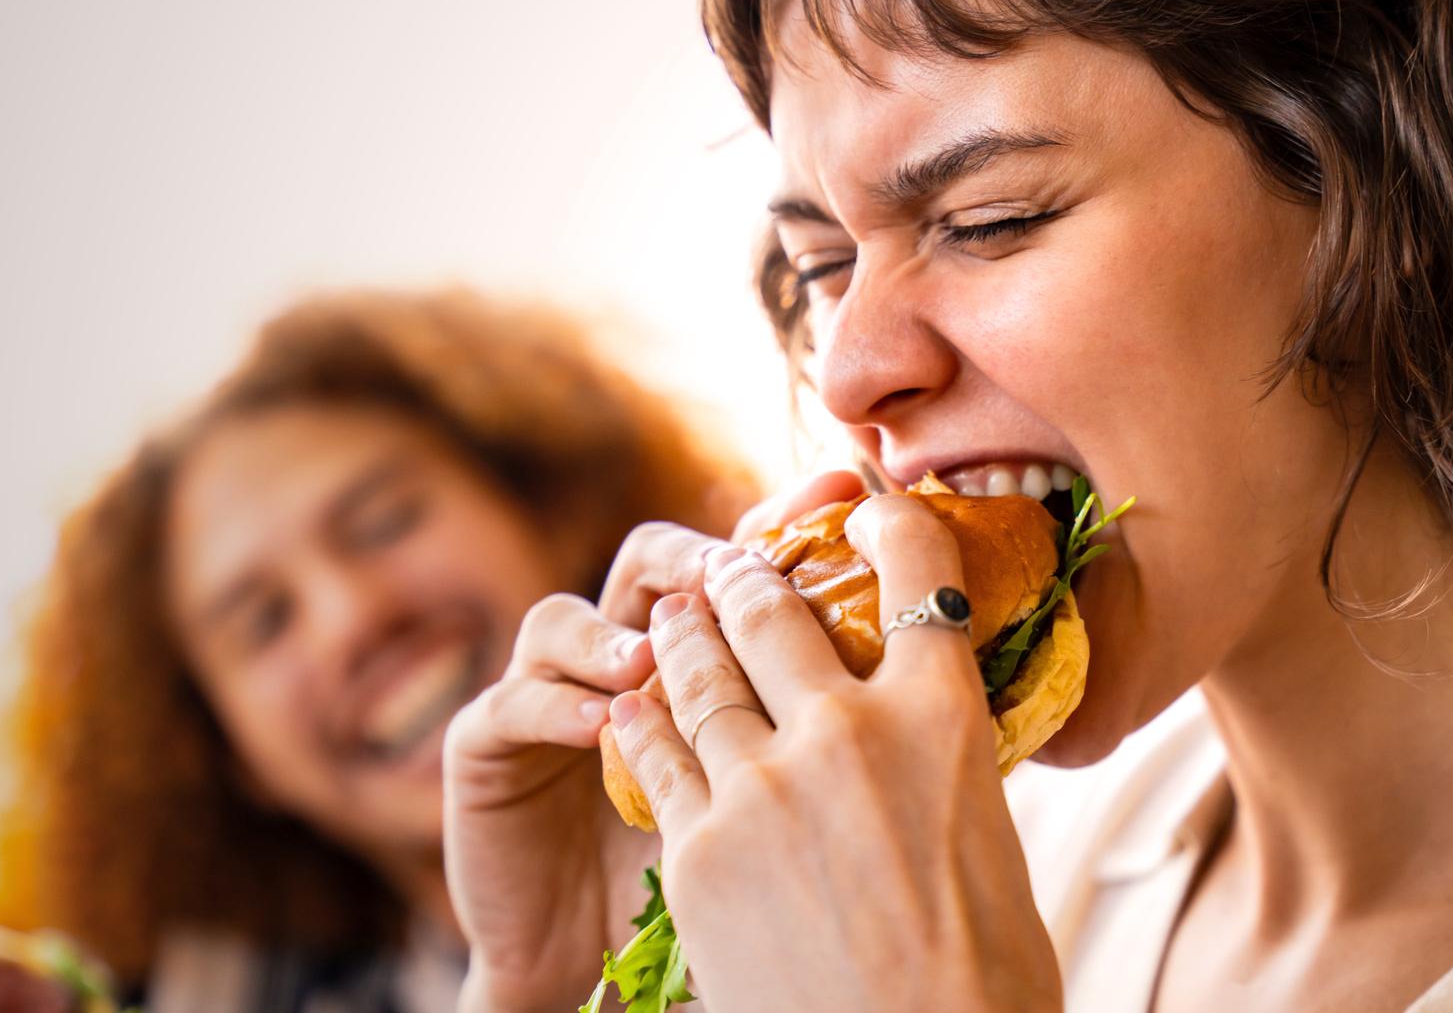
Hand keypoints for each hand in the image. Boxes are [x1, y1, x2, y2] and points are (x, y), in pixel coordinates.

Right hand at [444, 471, 864, 1011]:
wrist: (607, 971)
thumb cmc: (720, 893)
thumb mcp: (791, 806)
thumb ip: (843, 731)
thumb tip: (963, 669)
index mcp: (706, 658)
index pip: (742, 562)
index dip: (788, 518)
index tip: (846, 488)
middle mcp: (626, 656)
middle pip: (656, 565)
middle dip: (702, 558)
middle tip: (739, 568)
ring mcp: (553, 699)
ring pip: (563, 618)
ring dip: (614, 628)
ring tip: (655, 654)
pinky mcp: (489, 754)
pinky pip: (511, 705)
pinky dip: (555, 705)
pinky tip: (604, 724)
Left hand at [607, 493, 1063, 1012]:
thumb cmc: (980, 978)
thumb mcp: (988, 843)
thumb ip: (940, 768)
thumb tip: (921, 738)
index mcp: (944, 719)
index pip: (920, 573)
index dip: (889, 522)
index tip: (865, 510)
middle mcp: (849, 728)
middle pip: (776, 612)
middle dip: (746, 577)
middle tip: (730, 567)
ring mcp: (762, 784)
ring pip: (700, 673)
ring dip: (683, 635)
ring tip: (673, 617)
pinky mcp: (697, 846)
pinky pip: (656, 754)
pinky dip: (644, 722)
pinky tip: (632, 708)